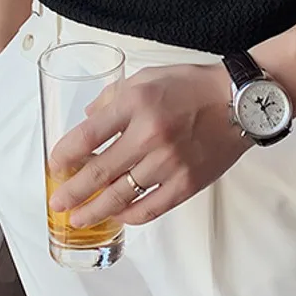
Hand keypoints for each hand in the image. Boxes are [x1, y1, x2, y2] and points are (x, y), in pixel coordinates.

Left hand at [47, 63, 252, 226]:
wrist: (239, 101)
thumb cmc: (193, 85)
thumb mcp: (147, 77)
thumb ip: (114, 97)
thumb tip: (89, 119)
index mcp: (136, 103)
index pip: (88, 135)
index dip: (65, 154)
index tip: (55, 164)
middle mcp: (149, 134)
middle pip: (99, 172)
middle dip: (72, 191)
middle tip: (57, 202)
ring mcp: (169, 162)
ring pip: (122, 195)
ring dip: (95, 210)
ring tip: (79, 218)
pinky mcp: (187, 183)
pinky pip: (151, 208)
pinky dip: (131, 216)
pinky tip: (119, 216)